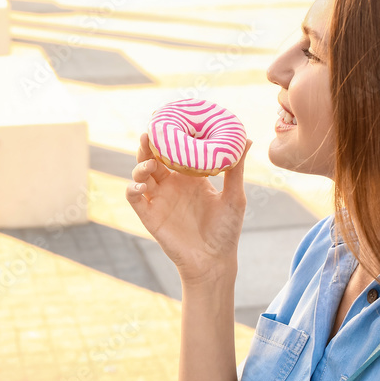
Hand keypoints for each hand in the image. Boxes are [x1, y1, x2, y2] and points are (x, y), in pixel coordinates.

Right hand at [126, 133, 251, 283]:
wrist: (214, 261)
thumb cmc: (227, 230)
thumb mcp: (234, 196)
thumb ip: (236, 169)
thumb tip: (246, 139)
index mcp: (190, 177)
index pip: (174, 150)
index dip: (169, 135)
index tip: (169, 119)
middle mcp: (172, 184)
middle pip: (153, 157)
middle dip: (149, 145)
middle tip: (150, 132)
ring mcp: (159, 199)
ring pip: (141, 174)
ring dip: (140, 165)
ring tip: (149, 163)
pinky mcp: (149, 215)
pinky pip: (134, 198)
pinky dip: (132, 188)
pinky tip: (140, 185)